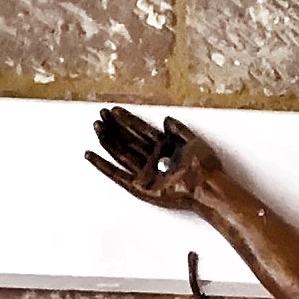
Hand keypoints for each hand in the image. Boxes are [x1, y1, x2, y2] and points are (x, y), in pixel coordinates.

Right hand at [86, 106, 219, 207]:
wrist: (206, 186)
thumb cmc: (206, 167)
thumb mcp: (194, 142)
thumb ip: (179, 129)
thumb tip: (166, 118)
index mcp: (165, 149)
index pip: (141, 131)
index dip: (128, 120)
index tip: (115, 110)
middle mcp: (153, 160)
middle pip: (129, 140)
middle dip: (115, 127)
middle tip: (101, 114)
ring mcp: (146, 174)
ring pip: (121, 154)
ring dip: (108, 141)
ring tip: (97, 127)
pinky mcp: (141, 188)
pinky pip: (117, 176)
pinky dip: (103, 166)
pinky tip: (91, 155)